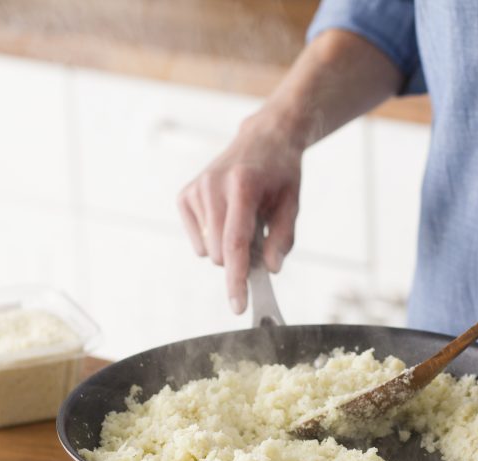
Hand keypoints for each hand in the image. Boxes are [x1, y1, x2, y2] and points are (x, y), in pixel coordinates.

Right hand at [177, 116, 302, 313]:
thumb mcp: (292, 202)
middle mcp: (213, 185)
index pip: (236, 244)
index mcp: (242, 186)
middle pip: (220, 253)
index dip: (236, 279)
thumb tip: (271, 269)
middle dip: (239, 258)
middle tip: (257, 235)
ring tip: (243, 218)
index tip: (238, 306)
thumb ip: (283, 238)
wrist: (263, 138)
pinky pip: (197, 241)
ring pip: (208, 250)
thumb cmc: (280, 173)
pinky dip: (213, 238)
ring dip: (227, 246)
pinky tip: (225, 216)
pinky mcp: (185, 195)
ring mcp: (196, 189)